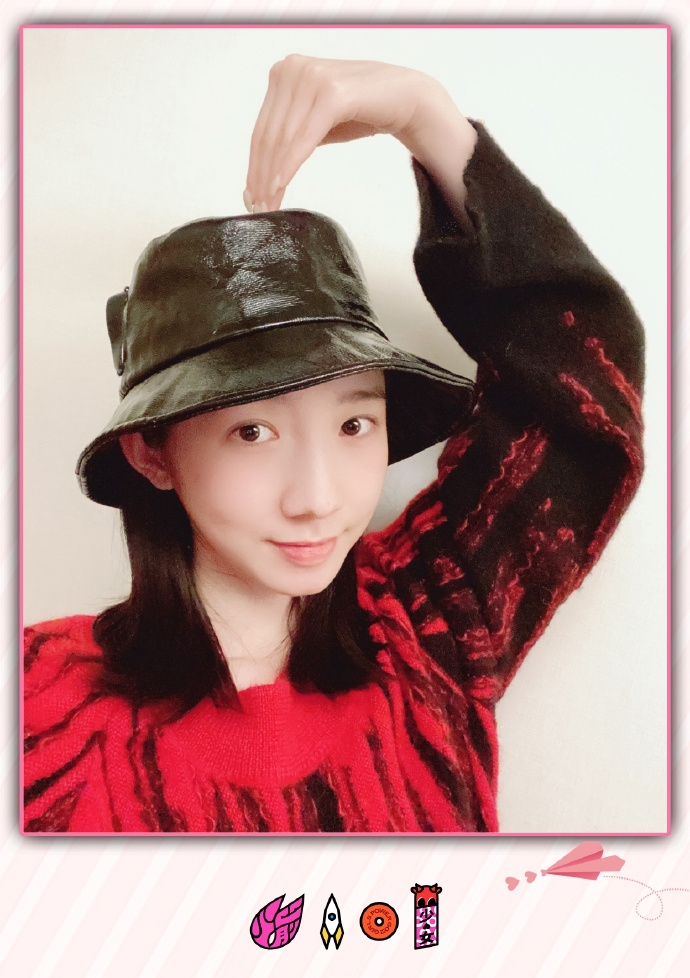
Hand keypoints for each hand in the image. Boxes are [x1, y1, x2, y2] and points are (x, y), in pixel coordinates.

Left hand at [244, 55, 476, 216]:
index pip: (261, 129)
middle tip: (259, 208)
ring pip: (282, 139)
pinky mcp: (331, 93)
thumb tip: (265, 173)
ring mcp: (311, 77)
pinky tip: (281, 186)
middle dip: (261, 177)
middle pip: (267, 136)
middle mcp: (293, 68)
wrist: (405, 96)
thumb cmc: (361, 110)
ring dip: (273, 177)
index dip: (254, 167)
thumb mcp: (316, 122)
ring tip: (270, 204)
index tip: (251, 197)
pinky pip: (304, 138)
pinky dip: (290, 164)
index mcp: (284, 72)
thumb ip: (291, 135)